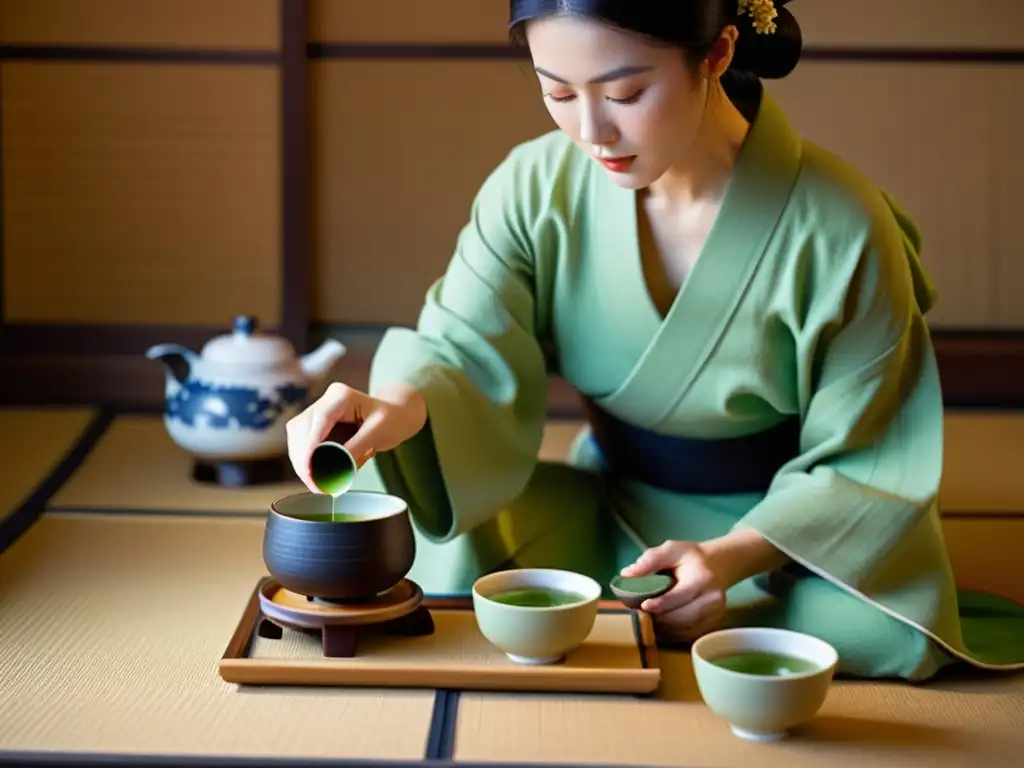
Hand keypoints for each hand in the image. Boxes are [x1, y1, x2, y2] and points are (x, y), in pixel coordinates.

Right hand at [286, 380, 426, 492]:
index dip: (310, 447)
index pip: (319, 420)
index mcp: (341, 395)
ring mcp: (316, 413)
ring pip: (297, 440)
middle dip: (305, 461)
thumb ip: (356, 448)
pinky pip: (302, 446)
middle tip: (317, 488)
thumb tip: (336, 467)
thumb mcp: (378, 433)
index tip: (308, 471)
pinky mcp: (313, 427)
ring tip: (320, 486)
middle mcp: (324, 401)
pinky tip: (319, 476)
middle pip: (302, 431)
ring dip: (303, 464)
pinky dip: (308, 463)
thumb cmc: (390, 420)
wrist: (393, 416)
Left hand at [619, 540, 726, 641]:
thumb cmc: (690, 558)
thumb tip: (627, 574)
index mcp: (703, 578)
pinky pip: (686, 635)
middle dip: (658, 618)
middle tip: (640, 613)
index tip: (643, 606)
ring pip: (682, 630)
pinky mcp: (711, 624)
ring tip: (648, 616)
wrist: (717, 566)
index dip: (660, 604)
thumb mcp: (671, 550)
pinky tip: (661, 622)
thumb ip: (650, 560)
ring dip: (662, 626)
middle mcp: (712, 599)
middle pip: (680, 618)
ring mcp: (714, 614)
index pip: (679, 596)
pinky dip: (671, 632)